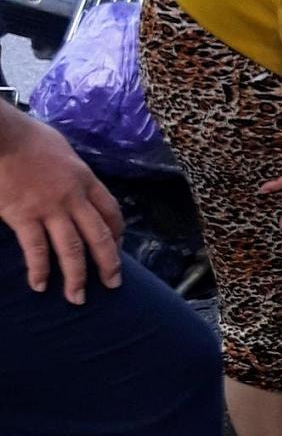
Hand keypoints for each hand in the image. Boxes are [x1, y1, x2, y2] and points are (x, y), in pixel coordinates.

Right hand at [0, 108, 123, 303]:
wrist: (4, 137)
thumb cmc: (29, 138)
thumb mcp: (64, 151)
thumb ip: (71, 172)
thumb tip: (72, 180)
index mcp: (86, 180)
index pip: (111, 212)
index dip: (116, 234)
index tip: (117, 249)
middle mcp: (74, 197)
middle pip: (99, 235)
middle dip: (108, 263)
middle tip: (113, 285)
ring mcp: (50, 208)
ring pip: (71, 248)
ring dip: (77, 276)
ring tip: (78, 298)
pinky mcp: (23, 216)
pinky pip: (35, 249)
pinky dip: (39, 269)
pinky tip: (40, 286)